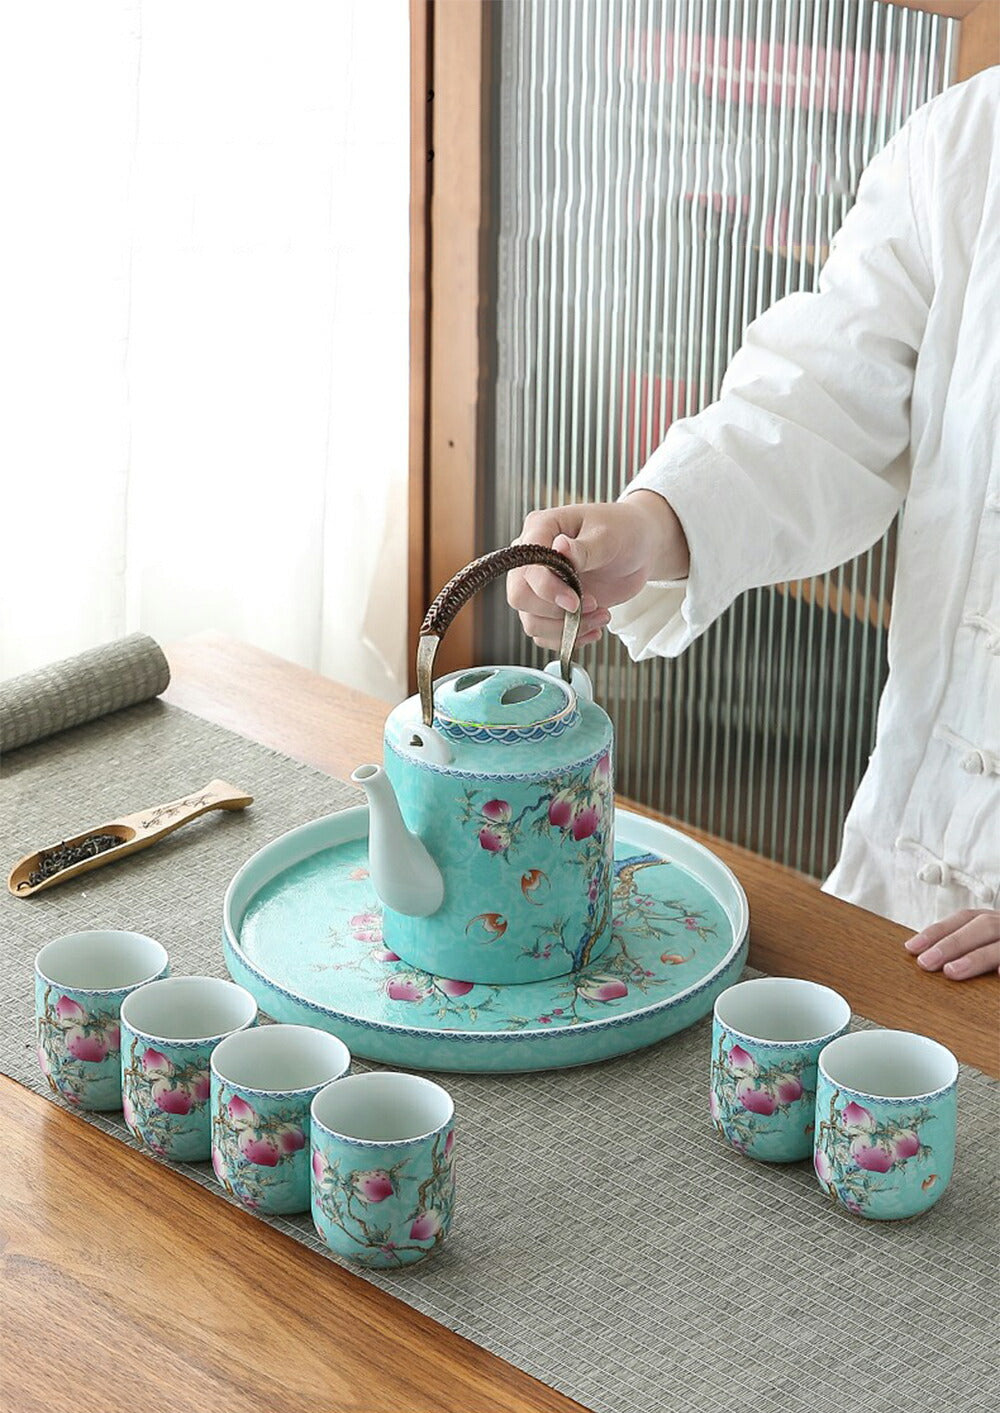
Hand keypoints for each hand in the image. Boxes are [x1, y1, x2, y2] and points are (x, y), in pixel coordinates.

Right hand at [507, 492, 689, 648]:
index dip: (547, 589)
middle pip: (520, 597)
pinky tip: (593, 628)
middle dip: (556, 612)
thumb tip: (561, 548)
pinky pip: (545, 634)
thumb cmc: (623, 532)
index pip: (526, 567)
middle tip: (592, 605)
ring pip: (532, 622)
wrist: (639, 549)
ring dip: (567, 629)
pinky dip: (569, 638)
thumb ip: (584, 548)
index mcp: (540, 530)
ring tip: (601, 616)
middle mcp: (533, 559)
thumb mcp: (609, 536)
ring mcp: (540, 585)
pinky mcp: (551, 606)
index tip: (576, 600)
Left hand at [904, 909, 999, 979]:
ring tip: (951, 971)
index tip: (911, 947)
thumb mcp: (987, 941)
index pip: (964, 919)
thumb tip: (928, 959)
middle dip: (951, 944)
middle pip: (982, 927)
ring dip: (975, 958)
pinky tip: (998, 974)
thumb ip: (966, 945)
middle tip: (925, 963)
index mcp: (994, 920)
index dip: (937, 931)